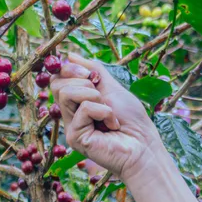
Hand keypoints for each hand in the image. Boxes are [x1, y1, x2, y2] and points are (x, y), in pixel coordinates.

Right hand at [49, 54, 172, 186]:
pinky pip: (83, 109)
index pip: (58, 78)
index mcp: (78, 102)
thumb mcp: (112, 87)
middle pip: (57, 84)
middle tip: (101, 95)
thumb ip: (93, 70)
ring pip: (65, 93)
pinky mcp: (75, 138)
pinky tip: (112, 125)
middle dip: (83, 81)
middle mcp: (71, 115)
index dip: (70, 69)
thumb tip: (69, 55)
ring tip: (109, 111)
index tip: (91, 74)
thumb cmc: (133, 121)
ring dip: (93, 95)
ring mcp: (72, 127)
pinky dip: (103, 111)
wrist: (144, 146)